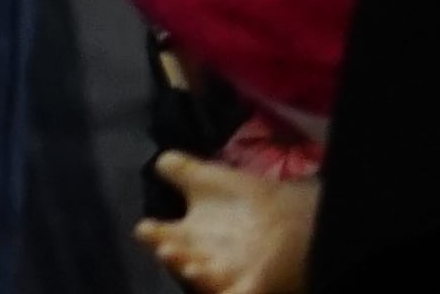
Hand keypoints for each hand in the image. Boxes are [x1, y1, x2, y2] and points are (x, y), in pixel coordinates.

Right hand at [140, 151, 315, 293]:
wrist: (293, 219)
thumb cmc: (246, 200)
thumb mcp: (210, 179)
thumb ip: (181, 169)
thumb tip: (157, 159)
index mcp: (186, 232)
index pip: (157, 235)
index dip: (150, 233)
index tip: (145, 227)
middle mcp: (199, 256)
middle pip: (177, 260)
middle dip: (171, 257)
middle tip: (168, 247)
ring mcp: (223, 274)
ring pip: (202, 281)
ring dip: (195, 275)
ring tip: (192, 268)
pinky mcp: (249, 288)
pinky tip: (212, 280)